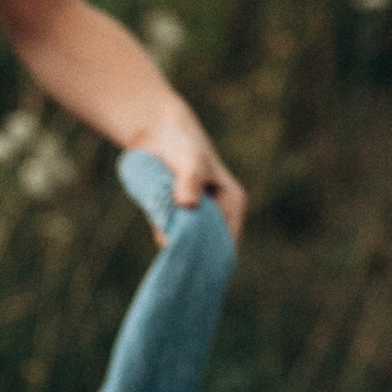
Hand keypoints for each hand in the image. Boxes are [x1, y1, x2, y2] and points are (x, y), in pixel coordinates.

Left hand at [147, 102, 245, 244]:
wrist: (158, 134)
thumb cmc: (183, 144)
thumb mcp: (191, 160)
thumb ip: (190, 180)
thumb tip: (187, 204)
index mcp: (232, 204)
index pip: (226, 242)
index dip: (211, 255)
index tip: (192, 258)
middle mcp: (218, 215)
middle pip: (206, 247)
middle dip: (191, 251)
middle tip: (175, 250)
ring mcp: (195, 218)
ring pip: (185, 241)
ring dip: (173, 239)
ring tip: (167, 225)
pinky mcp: (176, 217)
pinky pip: (169, 234)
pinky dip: (162, 232)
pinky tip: (158, 223)